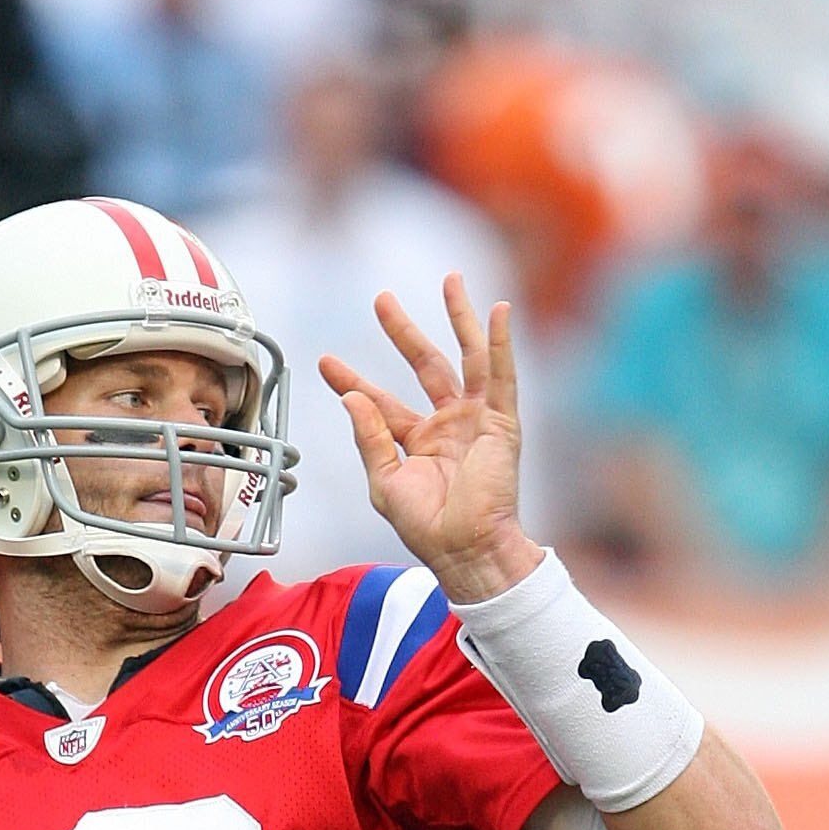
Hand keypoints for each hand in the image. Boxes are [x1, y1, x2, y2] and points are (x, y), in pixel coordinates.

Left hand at [319, 278, 542, 604]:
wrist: (466, 549)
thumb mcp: (385, 482)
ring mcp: (476, 421)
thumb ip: (370, 438)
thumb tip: (351, 399)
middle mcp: (447, 426)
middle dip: (403, 332)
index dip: (353, 381)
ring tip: (450, 280)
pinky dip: (501, 343)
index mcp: (416, 443)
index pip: (380, 402)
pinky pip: (502, 376)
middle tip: (381, 299)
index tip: (326, 362)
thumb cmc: (427, 528)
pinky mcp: (502, 424)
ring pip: (467, 358)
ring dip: (460, 318)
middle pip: (425, 365)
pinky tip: (499, 311)